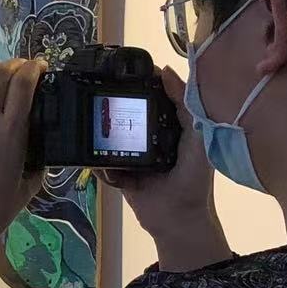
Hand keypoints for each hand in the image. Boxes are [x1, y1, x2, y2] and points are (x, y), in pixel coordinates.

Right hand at [105, 66, 231, 271]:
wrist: (177, 218)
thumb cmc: (194, 177)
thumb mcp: (196, 135)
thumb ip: (184, 103)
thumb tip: (166, 71)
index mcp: (172, 125)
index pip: (155, 97)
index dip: (143, 82)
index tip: (126, 69)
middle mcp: (151, 137)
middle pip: (129, 113)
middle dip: (115, 103)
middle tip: (100, 90)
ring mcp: (132, 156)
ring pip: (112, 136)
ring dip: (102, 130)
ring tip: (90, 118)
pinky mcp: (119, 173)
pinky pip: (102, 161)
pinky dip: (97, 158)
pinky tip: (95, 152)